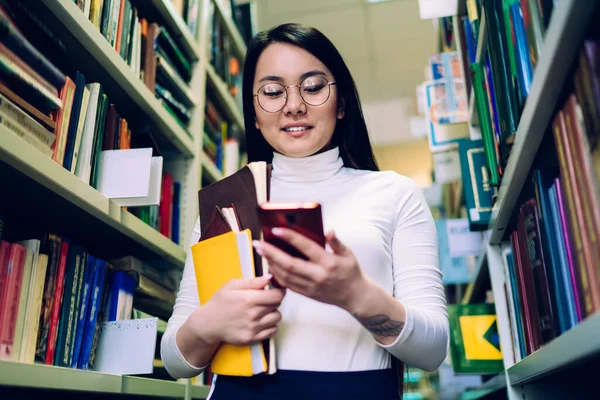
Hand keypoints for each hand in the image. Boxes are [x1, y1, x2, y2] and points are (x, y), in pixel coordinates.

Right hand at [189, 275, 285, 345]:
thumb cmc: (220, 302)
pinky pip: (273, 331)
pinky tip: (261, 321)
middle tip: (265, 300)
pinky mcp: (252, 338)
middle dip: (274, 301)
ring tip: (262, 311)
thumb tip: (269, 277)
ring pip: (277, 318)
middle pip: (278, 305)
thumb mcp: (232, 286)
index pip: (278, 295)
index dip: (280, 291)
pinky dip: (271, 326)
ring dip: (273, 313)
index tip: (277, 290)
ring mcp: (253, 328)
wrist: (208, 324)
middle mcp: (253, 314)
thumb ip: (252, 281)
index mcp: (249, 299)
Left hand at [253, 228, 367, 311]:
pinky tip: (270, 265)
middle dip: (271, 253)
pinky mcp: (307, 294)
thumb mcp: (348, 254)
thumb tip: (328, 231)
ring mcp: (311, 287)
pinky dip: (276, 275)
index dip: (290, 238)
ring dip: (271, 264)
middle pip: (289, 264)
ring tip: (262, 252)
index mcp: (329, 263)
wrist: (355, 296)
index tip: (276, 230)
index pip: (306, 248)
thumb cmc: (351, 271)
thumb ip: (336, 242)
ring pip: (285, 276)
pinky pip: (287, 285)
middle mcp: (318, 276)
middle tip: (258, 243)